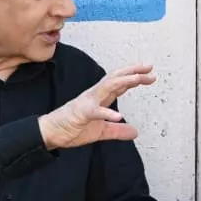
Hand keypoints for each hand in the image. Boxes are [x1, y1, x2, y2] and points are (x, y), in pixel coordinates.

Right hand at [38, 64, 155, 149]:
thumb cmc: (72, 127)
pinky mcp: (81, 113)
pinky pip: (95, 111)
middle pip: (116, 78)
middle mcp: (95, 95)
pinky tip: (118, 116)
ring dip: (125, 81)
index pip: (119, 83)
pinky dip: (107, 113)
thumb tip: (135, 132)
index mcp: (99, 98)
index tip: (149, 73)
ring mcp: (87, 102)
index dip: (134, 77)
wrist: (50, 132)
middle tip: (149, 68)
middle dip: (133, 72)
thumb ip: (117, 131)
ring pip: (108, 86)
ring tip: (139, 79)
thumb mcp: (100, 132)